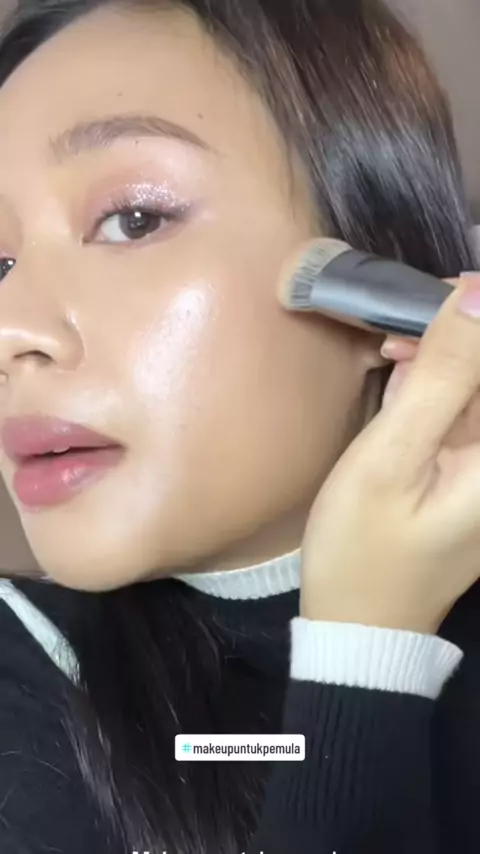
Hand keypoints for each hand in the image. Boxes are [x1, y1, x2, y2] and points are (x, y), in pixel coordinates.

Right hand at [301, 272, 479, 633]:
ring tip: (392, 355)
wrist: (358, 626)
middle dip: (459, 335)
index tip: (433, 302)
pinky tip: (403, 381)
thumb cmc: (364, 549)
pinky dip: (437, 386)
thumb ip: (443, 377)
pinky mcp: (470, 472)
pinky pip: (464, 411)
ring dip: (445, 357)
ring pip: (475, 386)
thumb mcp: (392, 459)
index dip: (478, 316)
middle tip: (398, 333)